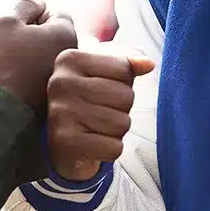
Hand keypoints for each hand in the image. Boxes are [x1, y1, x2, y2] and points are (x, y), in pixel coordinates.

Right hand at [0, 0, 77, 110]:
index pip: (55, 13)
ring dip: (31, 57)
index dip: (33, 17)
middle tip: (11, 48)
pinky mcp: (54, 98)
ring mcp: (65, 80)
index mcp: (65, 34)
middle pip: (53, 36)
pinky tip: (13, 84)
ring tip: (10, 67)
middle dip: (33, 37)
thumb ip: (24, 6)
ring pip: (47, 58)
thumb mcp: (5, 22)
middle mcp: (72, 57)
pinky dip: (30, 77)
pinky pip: (42, 78)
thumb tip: (38, 4)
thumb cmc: (0, 63)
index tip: (17, 30)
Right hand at [46, 46, 156, 182]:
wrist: (63, 147)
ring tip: (96, 130)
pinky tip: (92, 145)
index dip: (122, 86)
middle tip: (99, 115)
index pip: (124, 70)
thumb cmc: (88, 107)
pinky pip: (114, 147)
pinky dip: (110, 150)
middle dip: (121, 110)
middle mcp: (61, 82)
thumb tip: (148, 64)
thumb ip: (126, 67)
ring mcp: (61, 112)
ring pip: (122, 123)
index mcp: (69, 60)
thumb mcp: (103, 78)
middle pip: (126, 96)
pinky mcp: (66, 142)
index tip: (101, 94)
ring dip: (116, 132)